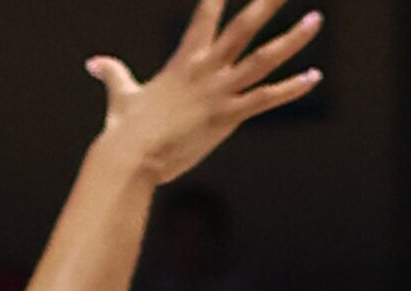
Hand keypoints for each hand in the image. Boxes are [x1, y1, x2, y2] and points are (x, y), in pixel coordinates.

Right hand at [87, 0, 322, 185]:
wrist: (131, 155)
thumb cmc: (125, 129)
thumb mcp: (122, 95)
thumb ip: (113, 74)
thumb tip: (94, 63)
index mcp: (184, 60)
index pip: (207, 15)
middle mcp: (206, 69)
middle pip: (244, 26)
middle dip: (267, 2)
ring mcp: (220, 91)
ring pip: (264, 57)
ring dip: (293, 39)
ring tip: (316, 20)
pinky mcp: (228, 117)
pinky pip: (267, 98)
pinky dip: (292, 88)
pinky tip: (314, 77)